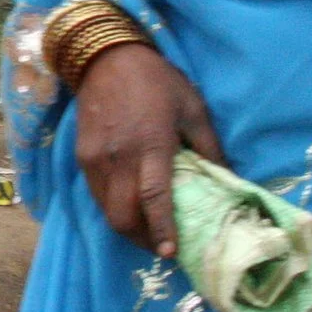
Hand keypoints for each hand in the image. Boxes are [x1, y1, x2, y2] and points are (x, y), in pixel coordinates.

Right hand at [72, 42, 223, 257]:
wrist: (106, 58)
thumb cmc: (157, 81)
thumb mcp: (193, 107)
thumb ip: (209, 146)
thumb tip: (229, 179)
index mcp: (152, 144)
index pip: (154, 198)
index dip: (162, 229)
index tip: (171, 254)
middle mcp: (120, 157)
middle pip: (124, 216)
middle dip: (143, 240)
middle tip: (163, 246)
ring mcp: (97, 159)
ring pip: (107, 212)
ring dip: (128, 229)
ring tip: (149, 232)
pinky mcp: (83, 157)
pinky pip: (97, 196)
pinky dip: (113, 209)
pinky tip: (130, 205)